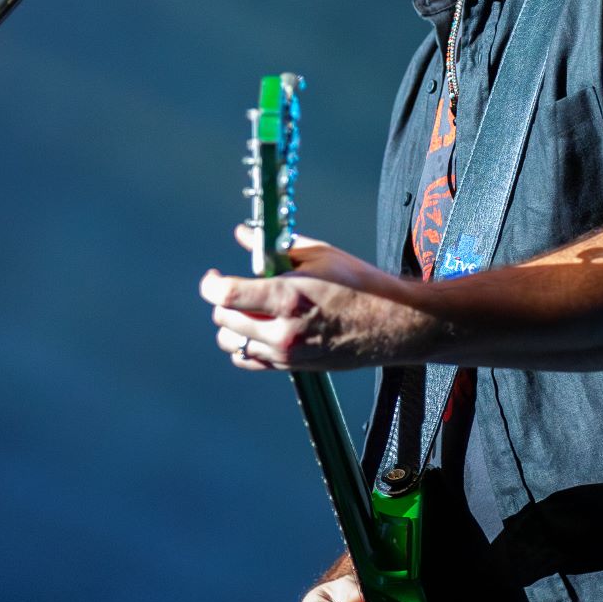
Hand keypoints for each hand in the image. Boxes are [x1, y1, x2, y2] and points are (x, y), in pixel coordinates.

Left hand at [200, 226, 435, 371]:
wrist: (391, 325)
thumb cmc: (359, 284)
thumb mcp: (319, 254)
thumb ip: (277, 246)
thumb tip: (244, 234)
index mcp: (287, 296)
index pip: (225, 295)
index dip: (210, 283)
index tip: (213, 275)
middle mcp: (282, 330)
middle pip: (223, 319)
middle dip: (222, 300)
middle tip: (234, 286)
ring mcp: (286, 353)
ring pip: (231, 342)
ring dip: (231, 324)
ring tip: (246, 308)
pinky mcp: (291, 367)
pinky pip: (248, 360)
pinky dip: (243, 344)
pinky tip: (255, 328)